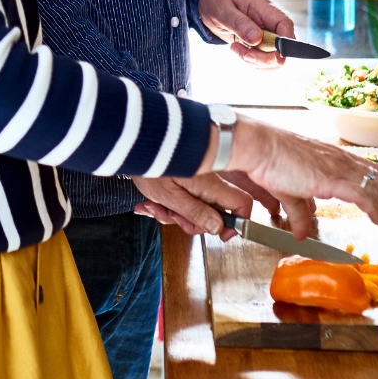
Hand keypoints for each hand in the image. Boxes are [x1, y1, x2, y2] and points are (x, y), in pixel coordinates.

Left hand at [132, 172, 268, 236]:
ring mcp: (196, 181)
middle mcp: (208, 182)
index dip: (236, 223)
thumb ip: (196, 213)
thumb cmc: (151, 168)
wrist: (136, 144)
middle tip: (174, 217)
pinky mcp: (184, 180)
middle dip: (192, 221)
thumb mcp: (171, 197)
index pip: (241, 203)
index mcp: (211, 186)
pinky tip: (151, 201)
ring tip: (156, 205)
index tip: (221, 234)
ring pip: (195, 208)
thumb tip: (218, 227)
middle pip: (215, 212)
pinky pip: (182, 200)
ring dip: (174, 213)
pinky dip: (166, 204)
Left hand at [197, 0, 294, 65]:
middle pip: (282, 45)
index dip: (286, 41)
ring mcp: (265, 34)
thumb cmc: (217, 1)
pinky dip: (251, 61)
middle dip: (265, 57)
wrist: (209, 3)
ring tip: (235, 47)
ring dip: (255, 60)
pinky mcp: (259, 44)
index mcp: (264, 7)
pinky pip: (263, 60)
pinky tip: (237, 49)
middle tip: (244, 54)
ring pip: (274, 57)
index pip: (285, 24)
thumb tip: (257, 39)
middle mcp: (268, 22)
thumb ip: (240, 23)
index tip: (277, 56)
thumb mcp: (223, 9)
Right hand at [213, 116, 377, 237]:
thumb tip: (301, 232)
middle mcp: (341, 160)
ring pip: (377, 187)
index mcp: (333, 159)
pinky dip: (377, 208)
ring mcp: (339, 167)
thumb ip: (299, 213)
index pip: (368, 173)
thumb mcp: (289, 193)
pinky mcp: (334, 177)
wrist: (261, 147)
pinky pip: (364, 194)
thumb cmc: (270, 162)